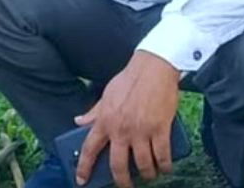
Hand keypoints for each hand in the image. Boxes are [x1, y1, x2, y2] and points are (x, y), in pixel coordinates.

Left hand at [73, 50, 180, 187]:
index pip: (89, 149)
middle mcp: (121, 129)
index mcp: (105, 121)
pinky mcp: (160, 128)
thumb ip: (93, 112)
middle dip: (122, 181)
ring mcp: (141, 131)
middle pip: (118, 165)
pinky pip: (162, 155)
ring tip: (149, 176)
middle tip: (125, 186)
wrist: (154, 67)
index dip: (84, 168)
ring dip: (147, 175)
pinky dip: (164, 166)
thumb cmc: (129, 79)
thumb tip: (78, 121)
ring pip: (142, 164)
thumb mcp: (106, 95)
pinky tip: (165, 168)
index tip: (81, 181)